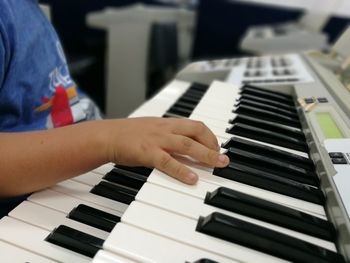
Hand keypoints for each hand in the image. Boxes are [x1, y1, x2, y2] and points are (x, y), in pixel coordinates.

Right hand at [103, 117, 228, 183]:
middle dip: (213, 145)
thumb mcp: (153, 130)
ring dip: (205, 155)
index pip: (196, 125)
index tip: (216, 147)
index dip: (210, 136)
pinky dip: (182, 170)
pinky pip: (168, 162)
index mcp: (167, 123)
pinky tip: (192, 178)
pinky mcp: (147, 152)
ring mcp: (157, 140)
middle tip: (223, 158)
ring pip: (187, 145)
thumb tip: (186, 148)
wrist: (107, 136)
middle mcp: (165, 128)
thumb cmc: (128, 134)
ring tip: (218, 165)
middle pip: (196, 132)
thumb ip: (170, 137)